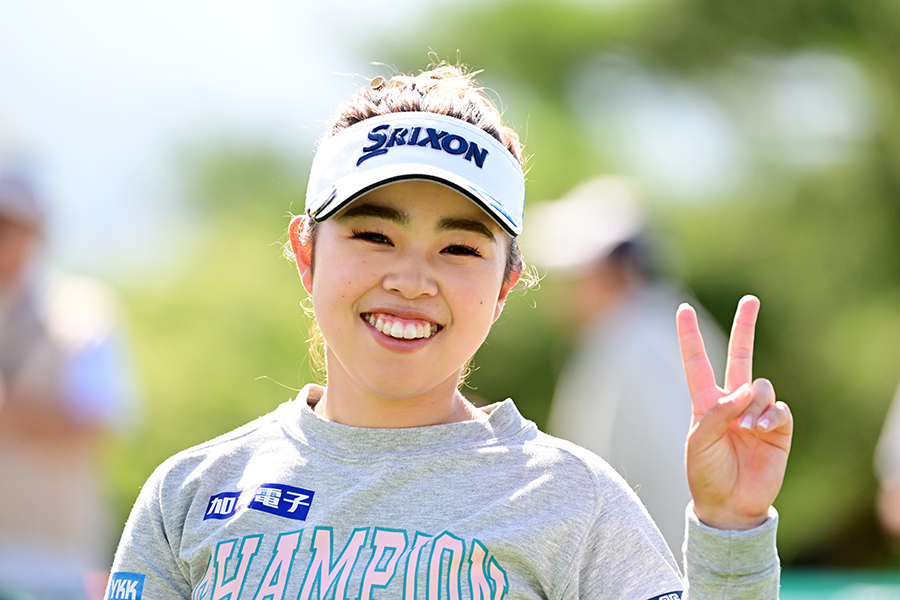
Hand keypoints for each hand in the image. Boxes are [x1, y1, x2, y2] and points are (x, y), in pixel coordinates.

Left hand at [677, 295, 792, 530]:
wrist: (730, 504)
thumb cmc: (706, 473)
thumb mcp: (699, 441)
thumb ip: (718, 412)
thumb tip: (746, 390)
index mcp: (705, 402)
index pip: (696, 362)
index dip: (689, 336)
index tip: (683, 308)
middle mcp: (732, 401)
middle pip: (740, 355)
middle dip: (745, 326)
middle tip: (751, 299)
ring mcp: (756, 413)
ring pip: (760, 385)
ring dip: (753, 404)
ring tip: (746, 428)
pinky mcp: (778, 427)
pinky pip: (779, 408)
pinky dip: (770, 417)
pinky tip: (761, 431)